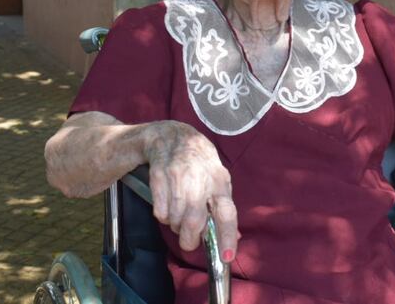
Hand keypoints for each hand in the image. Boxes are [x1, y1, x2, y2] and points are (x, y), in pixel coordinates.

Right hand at [143, 121, 237, 260]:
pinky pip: (160, 213)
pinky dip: (163, 215)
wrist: (171, 137)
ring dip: (176, 226)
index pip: (226, 213)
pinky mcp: (159, 179)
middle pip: (194, 223)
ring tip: (179, 213)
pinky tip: (168, 202)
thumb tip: (235, 237)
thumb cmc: (199, 161)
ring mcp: (178, 180)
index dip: (227, 236)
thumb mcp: (218, 178)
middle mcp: (200, 182)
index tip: (226, 257)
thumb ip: (224, 207)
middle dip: (190, 240)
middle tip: (189, 241)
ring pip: (175, 221)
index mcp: (219, 182)